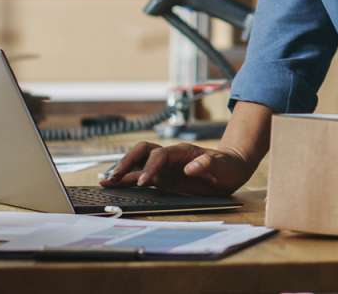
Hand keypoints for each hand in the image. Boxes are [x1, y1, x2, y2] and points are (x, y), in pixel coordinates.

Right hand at [99, 140, 252, 195]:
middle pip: (142, 151)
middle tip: (115, 177)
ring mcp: (164, 166)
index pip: (159, 155)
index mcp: (182, 152)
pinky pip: (140, 176)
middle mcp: (169, 157)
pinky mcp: (162, 177)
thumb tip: (191, 168)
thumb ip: (208, 165)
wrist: (230, 169)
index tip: (143, 182)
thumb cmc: (227, 167)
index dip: (150, 167)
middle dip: (127, 162)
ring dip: (122, 170)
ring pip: (138, 162)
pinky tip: (113, 185)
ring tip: (106, 182)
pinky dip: (127, 180)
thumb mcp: (223, 167)